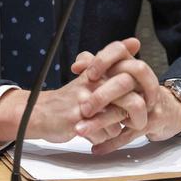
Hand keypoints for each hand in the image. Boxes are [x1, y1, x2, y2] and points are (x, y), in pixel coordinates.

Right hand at [0, 73, 128, 146]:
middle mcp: (92, 82)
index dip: (138, 86)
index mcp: (97, 70)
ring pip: (119, 119)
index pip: (128, 67)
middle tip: (135, 120)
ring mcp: (84, 100)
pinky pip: (104, 135)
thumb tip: (135, 42)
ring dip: (115, 127)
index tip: (139, 96)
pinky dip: (101, 138)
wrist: (40, 113)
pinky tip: (91, 133)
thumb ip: (112, 63)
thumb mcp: (90, 75)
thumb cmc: (70, 98)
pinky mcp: (77, 119)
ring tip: (105, 126)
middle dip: (138, 113)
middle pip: (131, 96)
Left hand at [72, 38, 180, 153]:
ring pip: (127, 110)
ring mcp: (149, 102)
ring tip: (80, 129)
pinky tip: (95, 148)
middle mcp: (143, 81)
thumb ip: (97, 65)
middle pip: (125, 81)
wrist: (166, 108)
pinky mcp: (150, 123)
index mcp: (132, 64)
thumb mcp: (119, 74)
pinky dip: (112, 142)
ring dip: (102, 120)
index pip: (119, 51)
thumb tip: (77, 65)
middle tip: (82, 106)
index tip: (87, 74)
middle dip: (102, 95)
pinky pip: (130, 134)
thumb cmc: (135, 89)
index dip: (102, 60)